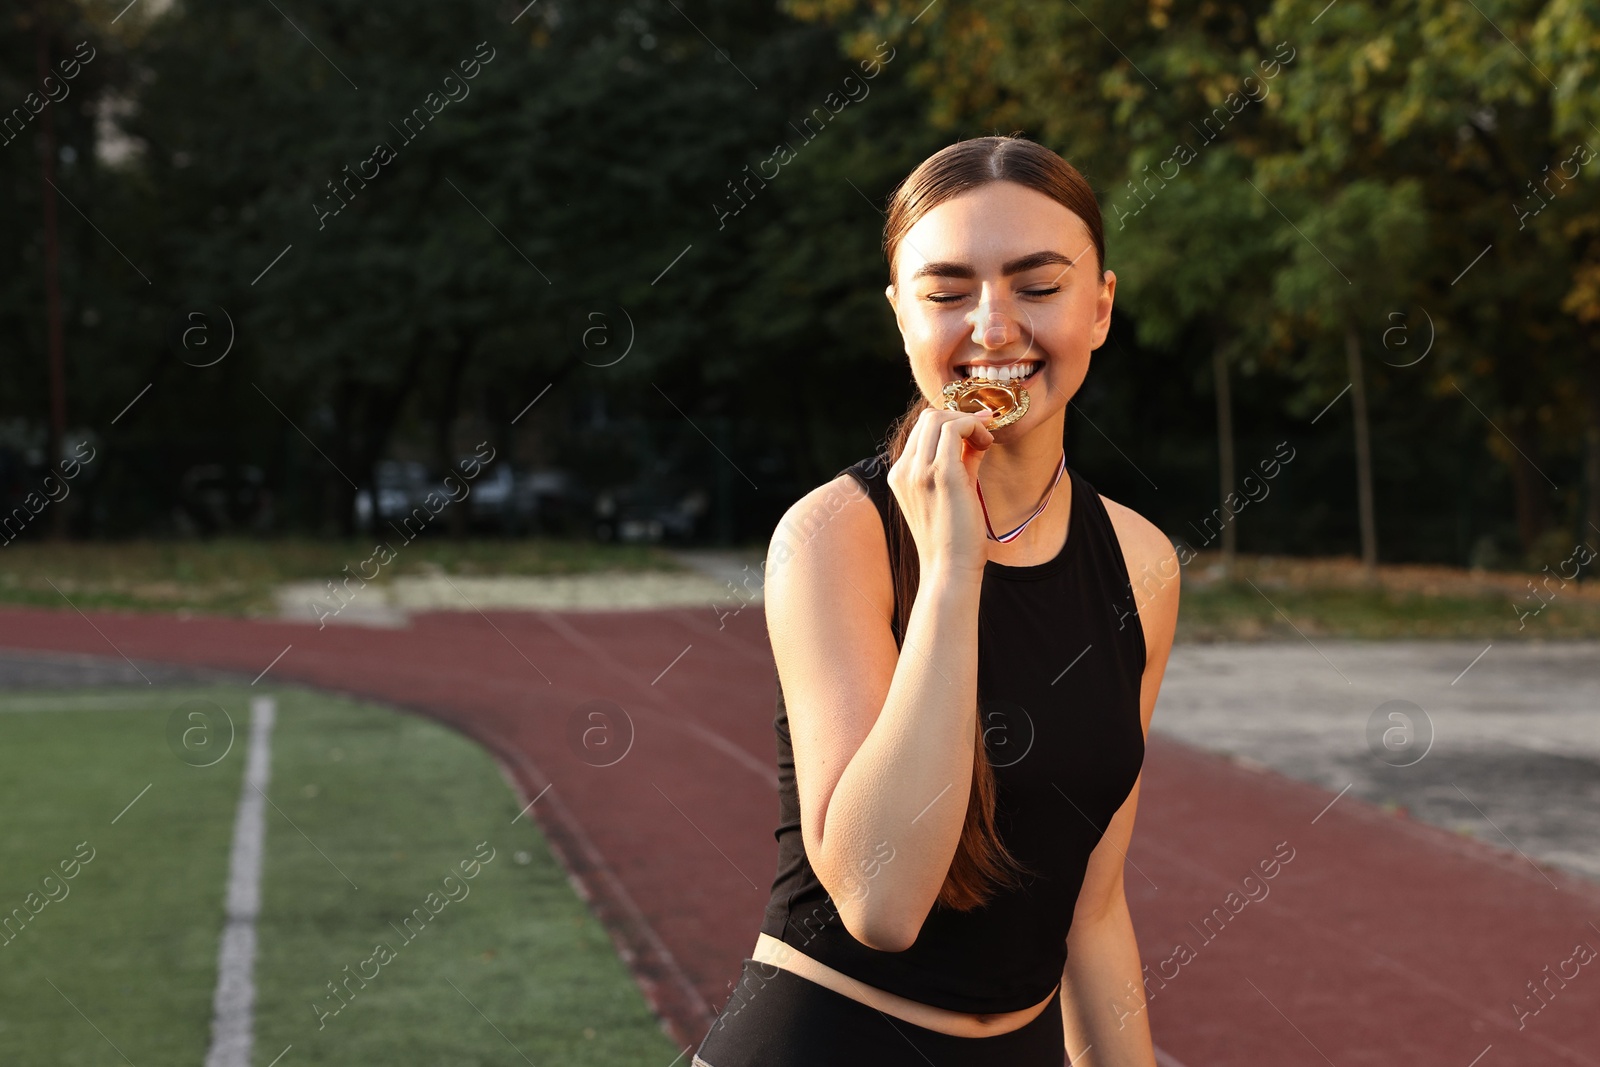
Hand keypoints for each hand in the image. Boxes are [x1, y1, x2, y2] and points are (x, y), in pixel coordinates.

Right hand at [885, 405, 994, 575]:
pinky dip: (974, 427)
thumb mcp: (951, 491)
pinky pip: (955, 430)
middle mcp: (905, 470)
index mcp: (901, 475)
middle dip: (960, 415)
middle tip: (984, 428)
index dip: (950, 421)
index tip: (975, 430)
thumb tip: (976, 436)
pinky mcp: (942, 475)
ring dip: (968, 420)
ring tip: (986, 438)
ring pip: (940, 418)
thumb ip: (960, 461)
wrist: (949, 570)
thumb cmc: (952, 537)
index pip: (921, 429)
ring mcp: (920, 472)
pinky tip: (987, 442)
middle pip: (928, 417)